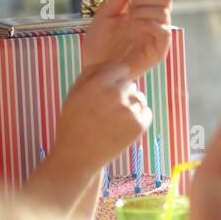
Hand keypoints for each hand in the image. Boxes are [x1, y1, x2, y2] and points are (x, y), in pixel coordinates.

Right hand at [48, 61, 152, 176]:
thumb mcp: (74, 93)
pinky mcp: (139, 125)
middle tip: (106, 113)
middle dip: (122, 95)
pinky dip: (138, 119)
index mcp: (96, 84)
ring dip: (131, 107)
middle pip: (130, 85)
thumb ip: (92, 73)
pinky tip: (121, 129)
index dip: (114, 81)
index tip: (106, 94)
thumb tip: (113, 61)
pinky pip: (146, 112)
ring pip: (140, 98)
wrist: (77, 157)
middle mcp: (114, 94)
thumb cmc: (74, 123)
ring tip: (112, 122)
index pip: (120, 69)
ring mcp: (128, 110)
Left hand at [82, 0, 180, 77]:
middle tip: (131, 4)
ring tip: (130, 21)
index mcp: (145, 10)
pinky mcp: (160, 49)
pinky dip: (150, 23)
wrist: (97, 69)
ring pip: (163, 11)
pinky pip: (164, 30)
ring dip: (143, 10)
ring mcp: (159, 34)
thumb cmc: (99, 45)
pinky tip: (136, 26)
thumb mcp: (105, 14)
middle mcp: (155, 20)